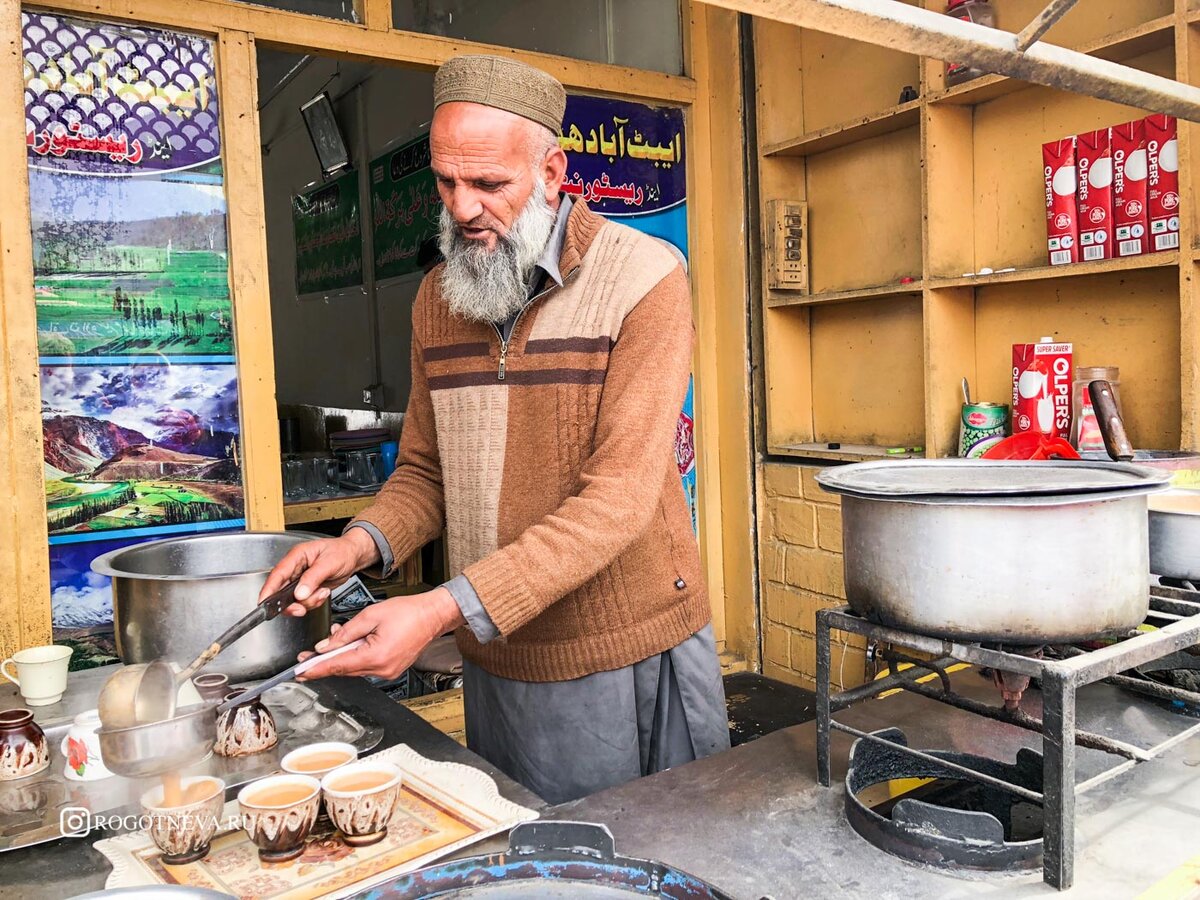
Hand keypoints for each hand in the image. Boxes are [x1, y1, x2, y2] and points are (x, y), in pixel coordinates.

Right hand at [259, 529, 379, 615]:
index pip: (277, 574)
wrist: (353, 556)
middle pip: (281, 591)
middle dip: (292, 603)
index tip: (263, 603)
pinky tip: (323, 592)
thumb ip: (313, 578)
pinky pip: (304, 602)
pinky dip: (314, 602)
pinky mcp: (307, 588)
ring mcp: (300, 579)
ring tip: (322, 591)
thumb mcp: (329, 562)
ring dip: (308, 602)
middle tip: (302, 608)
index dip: (268, 590)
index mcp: (296, 556)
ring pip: (293, 600)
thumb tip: (299, 593)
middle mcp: (295, 568)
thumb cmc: (342, 551)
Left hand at [295, 587, 465, 681]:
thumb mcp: (370, 615)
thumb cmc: (408, 612)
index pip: (337, 665)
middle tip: (307, 656)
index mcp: (375, 656)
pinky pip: (366, 667)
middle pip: (344, 669)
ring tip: (337, 640)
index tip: (300, 672)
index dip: (316, 669)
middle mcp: (382, 669)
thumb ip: (345, 632)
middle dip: (325, 662)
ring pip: (355, 668)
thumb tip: (326, 646)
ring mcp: (388, 672)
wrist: (433, 615)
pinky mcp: (391, 669)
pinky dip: (356, 657)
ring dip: (342, 657)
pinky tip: (353, 645)